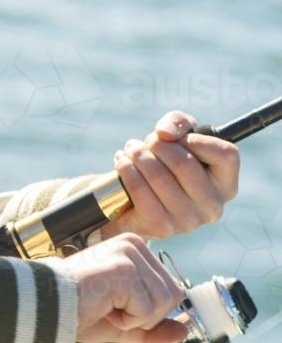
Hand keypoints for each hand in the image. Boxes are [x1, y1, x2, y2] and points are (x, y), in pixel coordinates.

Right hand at [48, 232, 185, 341]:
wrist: (51, 311)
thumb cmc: (83, 315)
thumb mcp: (128, 327)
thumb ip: (157, 329)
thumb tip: (184, 327)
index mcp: (135, 250)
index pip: (171, 289)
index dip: (149, 313)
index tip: (118, 308)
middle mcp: (135, 244)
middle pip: (172, 295)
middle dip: (146, 316)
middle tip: (113, 308)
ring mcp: (129, 253)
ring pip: (164, 302)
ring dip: (137, 318)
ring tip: (108, 306)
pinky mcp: (124, 267)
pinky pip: (148, 309)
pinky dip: (127, 320)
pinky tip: (104, 306)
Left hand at [104, 110, 239, 241]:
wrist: (138, 198)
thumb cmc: (166, 161)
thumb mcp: (179, 135)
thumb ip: (178, 123)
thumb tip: (165, 133)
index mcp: (225, 184)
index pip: (226, 155)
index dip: (199, 139)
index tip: (179, 137)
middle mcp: (212, 207)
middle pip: (184, 163)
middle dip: (158, 144)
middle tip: (148, 142)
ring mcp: (188, 221)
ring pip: (158, 175)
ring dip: (138, 155)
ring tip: (132, 150)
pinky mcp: (161, 227)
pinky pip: (139, 190)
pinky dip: (126, 170)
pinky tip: (122, 163)